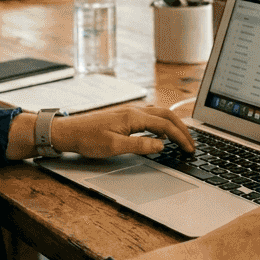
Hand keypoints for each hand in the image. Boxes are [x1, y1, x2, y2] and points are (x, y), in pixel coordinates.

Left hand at [51, 105, 193, 158]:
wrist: (67, 131)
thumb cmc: (87, 139)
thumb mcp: (114, 147)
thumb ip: (140, 146)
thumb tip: (161, 145)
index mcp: (133, 117)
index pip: (165, 125)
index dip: (180, 137)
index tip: (190, 148)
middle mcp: (134, 110)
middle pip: (166, 115)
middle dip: (182, 129)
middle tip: (191, 143)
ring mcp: (129, 112)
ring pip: (159, 113)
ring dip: (173, 124)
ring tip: (181, 138)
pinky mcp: (124, 116)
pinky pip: (150, 115)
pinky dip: (161, 123)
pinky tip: (160, 133)